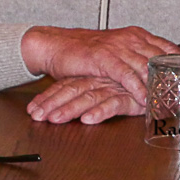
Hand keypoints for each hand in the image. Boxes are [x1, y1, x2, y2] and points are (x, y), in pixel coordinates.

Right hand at [21, 26, 178, 100]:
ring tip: (172, 101)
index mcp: (135, 35)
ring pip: (146, 68)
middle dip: (176, 78)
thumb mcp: (116, 49)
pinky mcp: (104, 58)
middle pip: (161, 59)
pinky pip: (126, 75)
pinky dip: (138, 89)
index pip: (168, 48)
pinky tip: (145, 99)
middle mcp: (129, 38)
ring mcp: (117, 47)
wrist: (56, 45)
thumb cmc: (84, 50)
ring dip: (160, 87)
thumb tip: (157, 71)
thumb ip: (136, 56)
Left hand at [26, 76, 142, 123]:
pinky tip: (88, 119)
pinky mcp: (128, 97)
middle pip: (72, 91)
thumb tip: (54, 104)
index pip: (64, 86)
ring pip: (88, 98)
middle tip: (40, 116)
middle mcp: (98, 80)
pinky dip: (99, 111)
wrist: (145, 61)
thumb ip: (81, 89)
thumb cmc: (121, 74)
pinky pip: (112, 104)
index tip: (34, 111)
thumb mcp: (96, 81)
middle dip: (54, 105)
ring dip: (71, 109)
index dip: (48, 98)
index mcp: (89, 76)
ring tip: (56, 119)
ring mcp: (112, 87)